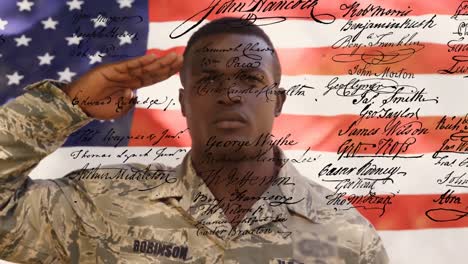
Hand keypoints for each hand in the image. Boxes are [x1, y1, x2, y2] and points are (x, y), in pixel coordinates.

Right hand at [63, 53, 182, 119]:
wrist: (77, 106)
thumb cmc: (97, 108)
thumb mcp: (118, 110)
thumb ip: (128, 104)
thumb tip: (133, 94)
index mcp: (131, 86)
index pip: (152, 78)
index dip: (166, 73)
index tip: (179, 67)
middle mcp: (128, 78)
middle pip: (152, 71)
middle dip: (167, 65)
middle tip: (182, 57)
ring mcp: (120, 73)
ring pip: (144, 67)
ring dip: (159, 62)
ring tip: (173, 57)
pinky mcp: (111, 70)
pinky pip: (129, 66)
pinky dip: (141, 62)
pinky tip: (153, 58)